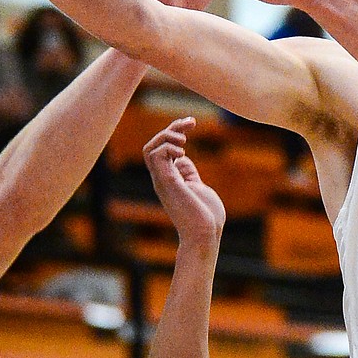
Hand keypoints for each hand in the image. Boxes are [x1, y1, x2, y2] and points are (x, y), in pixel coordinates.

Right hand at [143, 118, 225, 242]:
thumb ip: (190, 174)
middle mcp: (162, 178)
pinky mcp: (167, 182)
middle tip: (190, 123)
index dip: (175, 131)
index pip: (162, 148)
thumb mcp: (199, 187)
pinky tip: (183, 153)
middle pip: (152, 145)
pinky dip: (167, 148)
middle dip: (170, 129)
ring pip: (149, 149)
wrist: (205, 235)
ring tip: (184, 141)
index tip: (192, 122)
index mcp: (170, 177)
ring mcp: (162, 180)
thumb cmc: (207, 216)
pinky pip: (155, 157)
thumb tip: (184, 161)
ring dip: (166, 137)